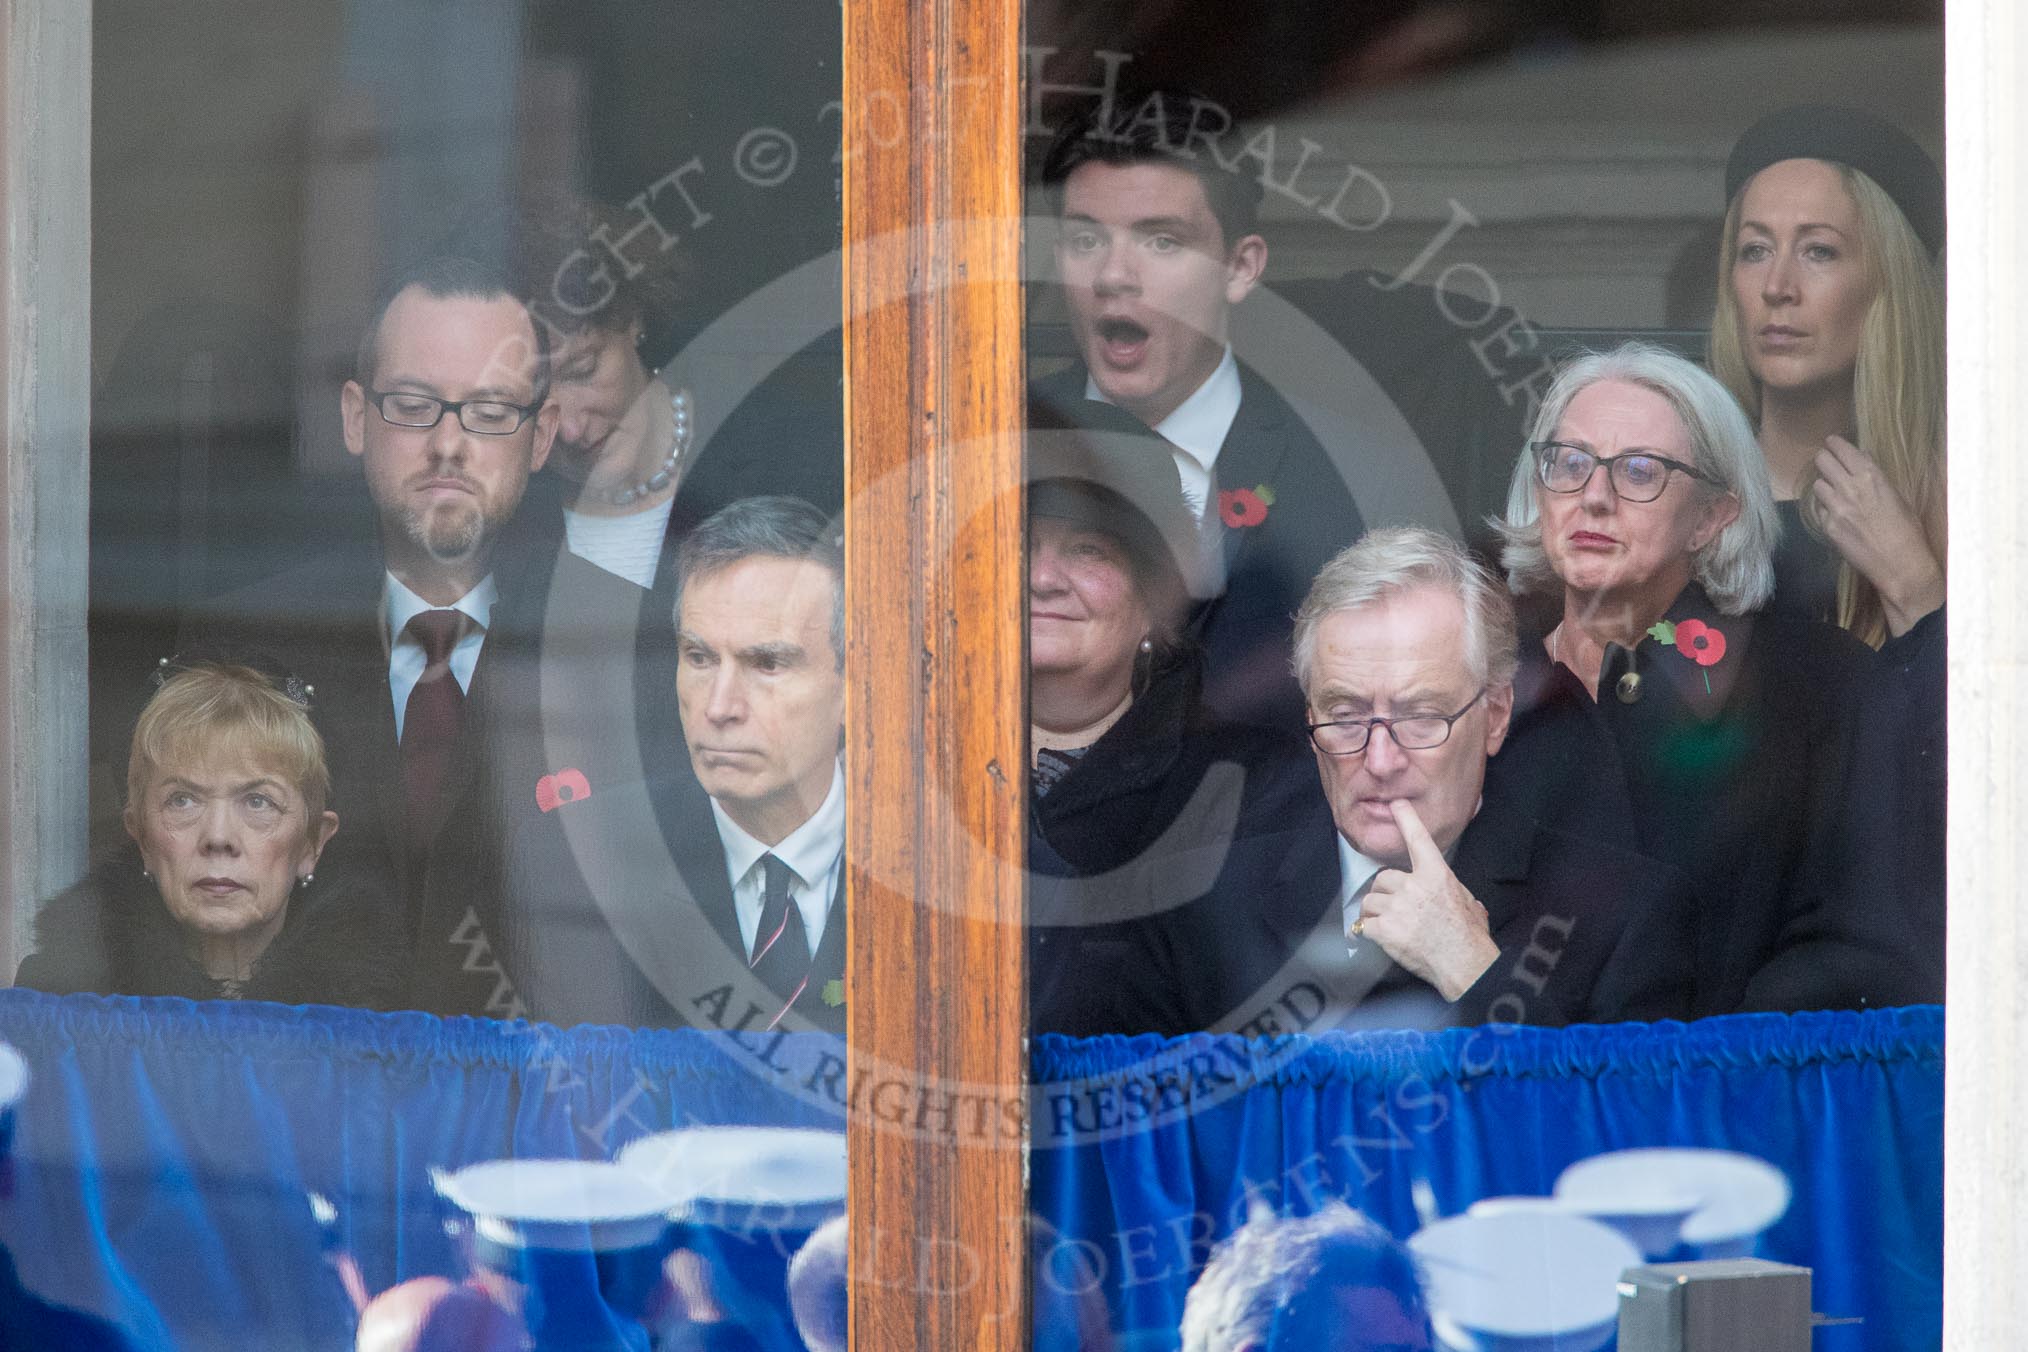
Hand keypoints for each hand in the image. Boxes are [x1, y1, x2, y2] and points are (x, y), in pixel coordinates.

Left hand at [1356, 801, 1499, 1000]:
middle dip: (1386, 892)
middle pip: (1382, 877)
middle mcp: (1414, 886)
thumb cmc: (1470, 937)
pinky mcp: (1384, 929)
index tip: (1397, 804)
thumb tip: (1453, 894)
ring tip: (1390, 926)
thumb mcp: (1468, 902)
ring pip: (1370, 901)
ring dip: (1375, 912)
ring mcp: (1397, 908)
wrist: (1465, 965)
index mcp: (1436, 875)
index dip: (1406, 819)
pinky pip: (1364, 925)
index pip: (1418, 839)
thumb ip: (1451, 889)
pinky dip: (1367, 932)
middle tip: (1396, 908)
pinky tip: (1376, 938)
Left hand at [1812, 436, 1943, 634]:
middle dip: (1824, 459)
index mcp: (1872, 476)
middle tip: (1827, 461)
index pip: (1843, 449)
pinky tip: (1835, 513)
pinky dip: (1823, 508)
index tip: (1832, 442)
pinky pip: (1818, 509)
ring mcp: (1836, 507)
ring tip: (1833, 491)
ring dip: (1824, 485)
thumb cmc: (1907, 529)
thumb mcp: (1898, 495)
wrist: (1899, 563)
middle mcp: (1850, 487)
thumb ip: (1876, 476)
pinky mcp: (1827, 526)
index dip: (1835, 443)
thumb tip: (1862, 457)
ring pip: (1817, 484)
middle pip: (1822, 460)